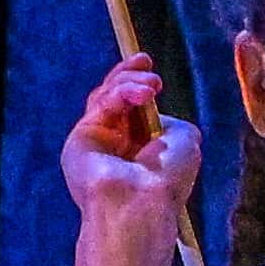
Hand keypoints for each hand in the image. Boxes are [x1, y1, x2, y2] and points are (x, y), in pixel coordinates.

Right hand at [59, 60, 202, 259]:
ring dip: (127, 82)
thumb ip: (172, 123)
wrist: (140, 203)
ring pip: (104, 96)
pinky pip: (98, 106)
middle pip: (116, 96)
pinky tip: (139, 95)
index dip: (139, 82)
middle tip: (146, 62)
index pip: (135, 108)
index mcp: (141, 149)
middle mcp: (117, 145)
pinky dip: (119, 94)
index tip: (148, 64)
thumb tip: (157, 115)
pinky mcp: (79, 140)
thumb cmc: (166, 179)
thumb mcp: (185, 142)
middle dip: (130, 75)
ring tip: (150, 87)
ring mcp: (96, 142)